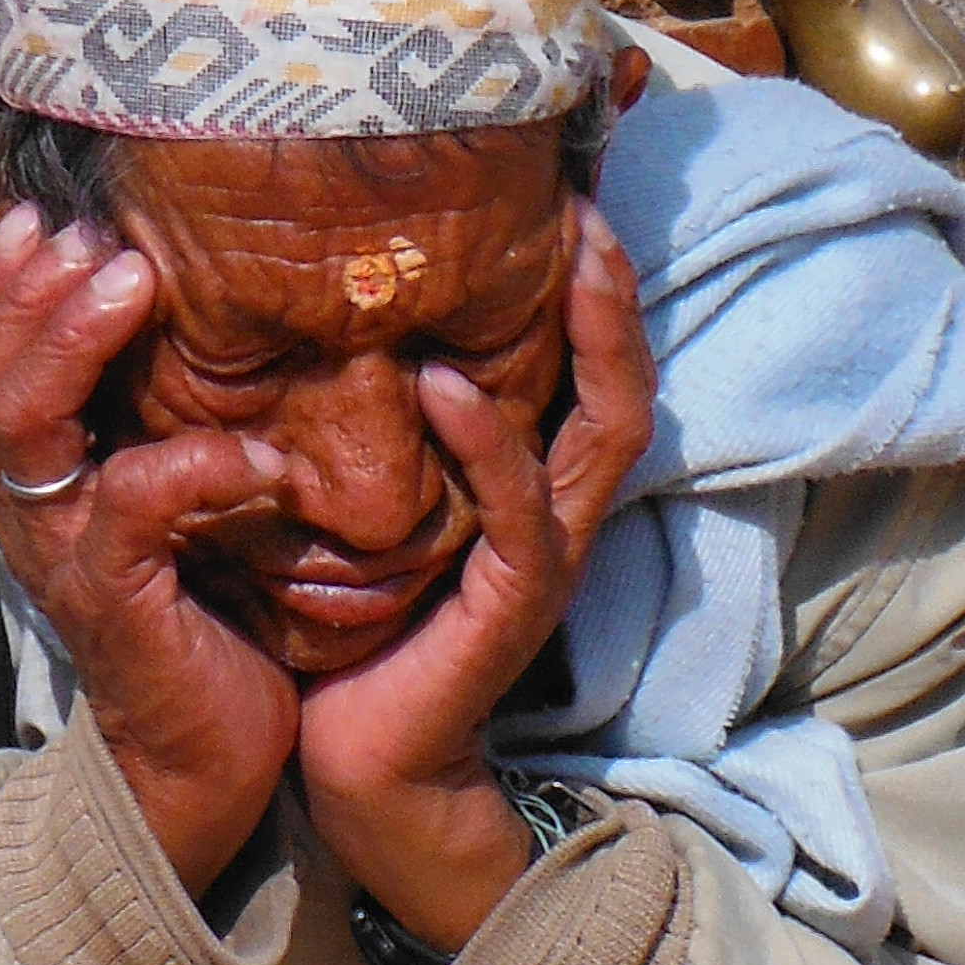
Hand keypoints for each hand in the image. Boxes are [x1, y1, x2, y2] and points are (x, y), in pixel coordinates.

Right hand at [0, 202, 296, 897]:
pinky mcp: (115, 598)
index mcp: (35, 470)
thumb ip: (161, 412)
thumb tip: (188, 299)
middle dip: (34, 290)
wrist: (207, 758)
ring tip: (138, 286)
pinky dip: (198, 464)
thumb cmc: (205, 611)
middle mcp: (28, 503)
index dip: (4, 276)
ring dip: (77, 343)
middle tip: (103, 237)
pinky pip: (135, 504)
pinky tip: (263, 456)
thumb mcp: (175, 493)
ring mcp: (62, 550)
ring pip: (26, 422)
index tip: (55, 211)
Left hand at [297, 202, 656, 955]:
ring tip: (563, 256)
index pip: (588, 371)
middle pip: (622, 386)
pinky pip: (517, 512)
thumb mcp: (377, 508)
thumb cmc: (357, 633)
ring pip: (599, 436)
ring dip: (587, 342)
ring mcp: (544, 564)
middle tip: (589, 205)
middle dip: (615, 294)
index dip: (593, 289)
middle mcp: (558, 518)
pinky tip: (441, 382)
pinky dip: (485, 443)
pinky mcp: (510, 610)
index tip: (566, 195)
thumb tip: (342, 321)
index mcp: (533, 490)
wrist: (362, 768)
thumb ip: (386, 430)